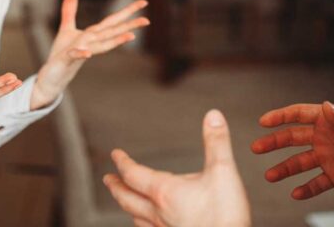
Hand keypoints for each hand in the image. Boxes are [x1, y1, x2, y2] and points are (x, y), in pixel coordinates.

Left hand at [31, 0, 148, 108]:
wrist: (53, 76)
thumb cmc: (61, 54)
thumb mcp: (66, 28)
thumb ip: (70, 10)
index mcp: (93, 34)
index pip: (112, 21)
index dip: (127, 11)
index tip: (144, 2)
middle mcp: (91, 43)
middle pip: (112, 31)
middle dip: (129, 25)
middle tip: (147, 20)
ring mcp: (82, 51)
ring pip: (101, 45)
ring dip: (115, 40)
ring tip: (131, 35)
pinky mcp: (67, 59)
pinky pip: (75, 55)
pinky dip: (82, 53)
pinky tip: (88, 53)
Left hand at [103, 110, 250, 226]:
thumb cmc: (226, 217)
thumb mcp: (224, 173)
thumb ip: (217, 143)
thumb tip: (213, 116)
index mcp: (165, 192)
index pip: (133, 174)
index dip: (122, 162)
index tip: (115, 154)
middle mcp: (158, 213)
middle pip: (127, 198)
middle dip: (116, 186)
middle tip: (107, 179)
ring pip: (136, 218)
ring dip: (127, 206)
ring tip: (125, 200)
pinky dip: (142, 223)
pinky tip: (148, 224)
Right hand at [250, 101, 333, 199]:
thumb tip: (326, 106)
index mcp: (329, 119)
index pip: (298, 114)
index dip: (280, 116)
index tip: (262, 122)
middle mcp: (325, 136)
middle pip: (293, 138)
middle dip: (274, 143)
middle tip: (255, 148)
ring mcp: (330, 156)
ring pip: (301, 162)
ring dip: (284, 168)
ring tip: (269, 176)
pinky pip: (318, 183)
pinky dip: (306, 189)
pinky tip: (295, 193)